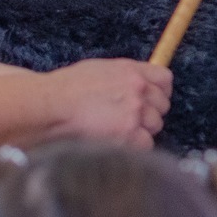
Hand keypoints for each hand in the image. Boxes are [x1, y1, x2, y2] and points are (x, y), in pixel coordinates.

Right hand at [40, 58, 172, 146]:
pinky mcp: (129, 134)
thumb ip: (124, 77)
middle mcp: (139, 89)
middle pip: (162, 105)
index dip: (159, 92)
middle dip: (149, 114)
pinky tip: (116, 143)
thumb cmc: (66, 89)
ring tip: (117, 132)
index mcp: (132, 70)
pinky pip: (146, 145)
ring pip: (155, 126)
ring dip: (141, 131)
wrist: (51, 106)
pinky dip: (134, 147)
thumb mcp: (99, 70)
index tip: (151, 101)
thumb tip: (139, 85)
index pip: (165, 79)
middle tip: (128, 120)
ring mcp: (136, 112)